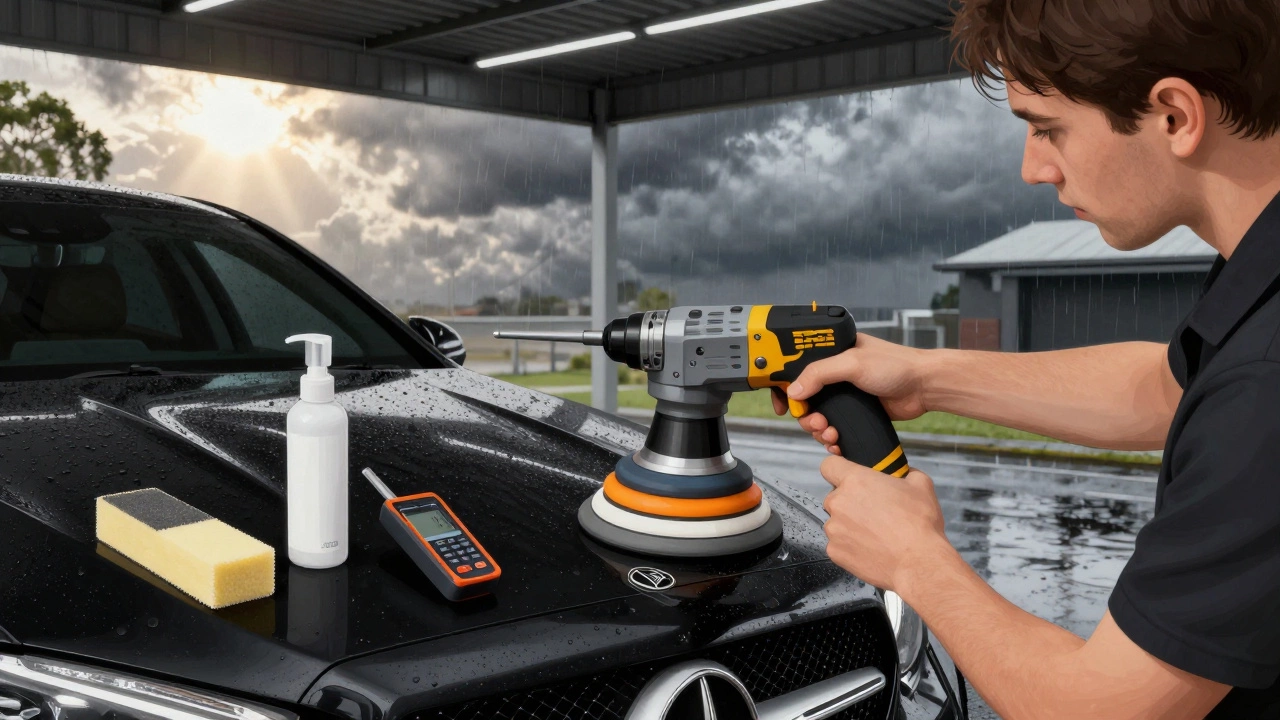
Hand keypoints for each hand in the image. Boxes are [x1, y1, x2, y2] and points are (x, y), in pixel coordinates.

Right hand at [771, 333, 930, 453]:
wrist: (924, 386)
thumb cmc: (896, 365)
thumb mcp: (852, 363)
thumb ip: (819, 373)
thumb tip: (793, 390)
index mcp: (832, 353)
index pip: (797, 368)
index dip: (786, 387)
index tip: (783, 404)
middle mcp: (836, 374)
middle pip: (805, 398)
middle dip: (806, 415)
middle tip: (816, 423)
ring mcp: (845, 395)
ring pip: (819, 416)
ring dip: (819, 430)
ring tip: (830, 434)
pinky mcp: (856, 413)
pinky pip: (835, 428)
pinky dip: (832, 438)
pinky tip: (837, 442)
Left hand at [819, 455, 949, 590]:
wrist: (918, 562)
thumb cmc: (919, 526)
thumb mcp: (921, 485)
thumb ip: (906, 473)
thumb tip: (904, 473)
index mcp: (855, 481)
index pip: (829, 465)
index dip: (838, 469)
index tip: (844, 475)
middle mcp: (839, 503)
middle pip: (835, 496)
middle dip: (851, 501)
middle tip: (873, 510)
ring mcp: (834, 528)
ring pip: (836, 521)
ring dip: (850, 524)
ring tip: (876, 533)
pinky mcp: (835, 551)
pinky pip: (838, 543)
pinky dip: (850, 545)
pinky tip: (871, 547)